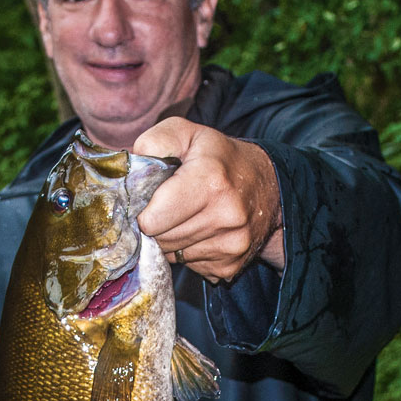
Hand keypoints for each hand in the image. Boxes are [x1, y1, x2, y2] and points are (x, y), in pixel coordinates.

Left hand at [133, 118, 283, 282]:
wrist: (271, 187)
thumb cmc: (220, 159)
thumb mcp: (188, 134)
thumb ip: (155, 142)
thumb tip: (128, 170)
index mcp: (210, 181)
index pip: (152, 220)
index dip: (144, 211)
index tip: (152, 200)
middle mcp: (225, 216)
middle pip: (160, 240)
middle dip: (156, 226)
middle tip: (168, 208)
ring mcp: (231, 245)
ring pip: (172, 256)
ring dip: (171, 239)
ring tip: (187, 217)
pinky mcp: (231, 266)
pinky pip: (190, 266)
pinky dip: (188, 252)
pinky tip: (201, 232)